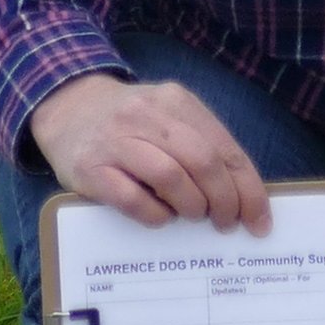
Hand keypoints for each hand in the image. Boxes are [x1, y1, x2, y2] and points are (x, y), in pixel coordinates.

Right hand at [25, 74, 271, 231]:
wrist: (65, 105)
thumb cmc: (129, 122)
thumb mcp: (167, 117)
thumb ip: (200, 144)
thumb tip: (241, 197)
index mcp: (175, 101)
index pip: (224, 147)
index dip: (247, 188)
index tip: (259, 220)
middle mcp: (146, 114)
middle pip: (202, 160)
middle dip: (224, 200)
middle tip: (226, 223)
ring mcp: (116, 140)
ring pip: (169, 175)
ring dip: (191, 205)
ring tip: (194, 217)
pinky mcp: (90, 168)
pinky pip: (131, 198)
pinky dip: (154, 214)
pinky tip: (160, 218)